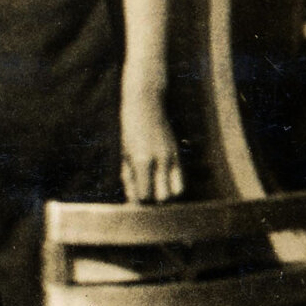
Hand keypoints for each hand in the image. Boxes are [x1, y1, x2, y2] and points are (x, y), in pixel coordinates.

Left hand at [120, 88, 183, 204]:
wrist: (145, 103)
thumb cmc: (129, 129)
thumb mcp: (124, 154)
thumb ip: (129, 178)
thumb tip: (133, 200)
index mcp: (142, 161)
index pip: (145, 196)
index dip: (140, 202)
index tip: (135, 200)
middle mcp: (160, 160)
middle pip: (163, 198)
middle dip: (154, 201)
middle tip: (145, 195)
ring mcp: (172, 157)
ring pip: (177, 192)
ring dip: (166, 195)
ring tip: (155, 189)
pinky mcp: (178, 154)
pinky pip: (181, 180)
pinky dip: (173, 186)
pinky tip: (162, 181)